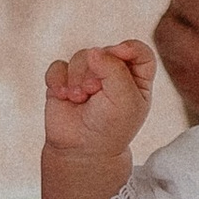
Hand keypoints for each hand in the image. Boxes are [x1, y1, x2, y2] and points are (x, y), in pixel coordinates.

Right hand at [44, 39, 154, 160]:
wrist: (81, 150)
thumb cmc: (110, 128)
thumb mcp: (124, 99)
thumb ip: (114, 69)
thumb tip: (94, 51)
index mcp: (136, 79)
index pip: (139, 52)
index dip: (129, 48)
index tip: (118, 53)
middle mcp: (113, 74)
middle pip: (105, 51)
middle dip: (97, 71)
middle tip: (94, 91)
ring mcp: (88, 76)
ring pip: (81, 56)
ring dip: (78, 78)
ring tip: (79, 98)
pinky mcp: (65, 81)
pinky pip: (58, 66)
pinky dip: (58, 80)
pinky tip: (63, 96)